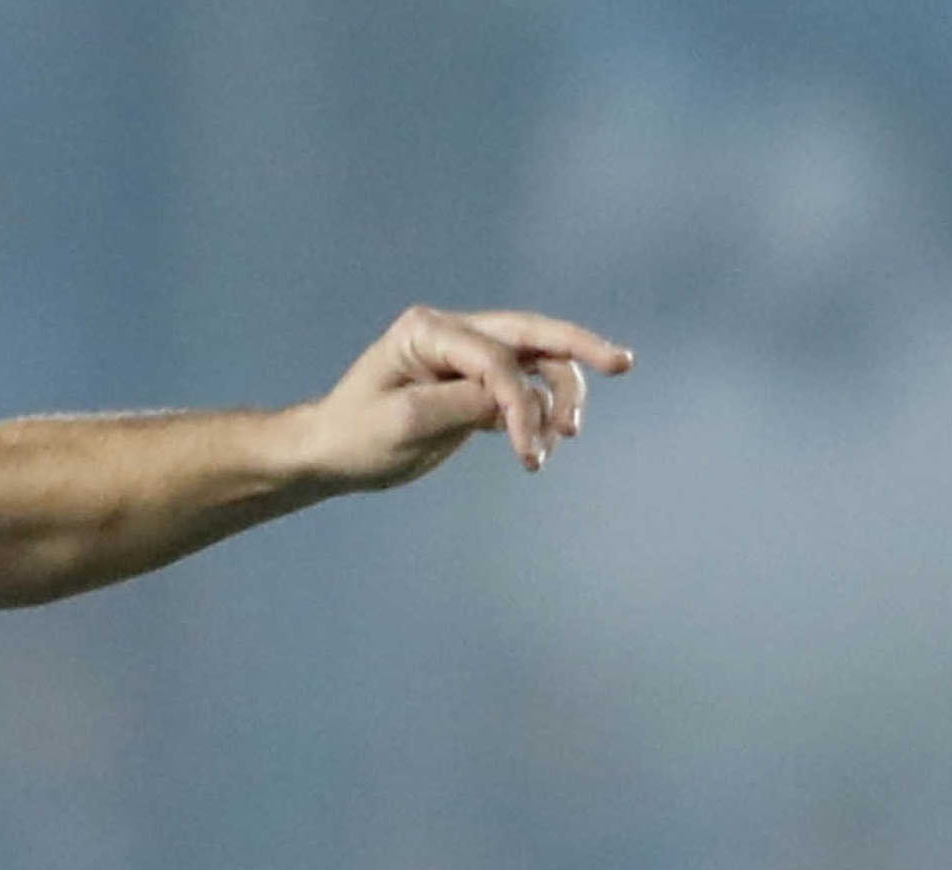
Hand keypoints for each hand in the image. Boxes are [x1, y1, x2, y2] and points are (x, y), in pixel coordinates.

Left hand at [296, 306, 631, 490]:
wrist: (327, 455)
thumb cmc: (354, 436)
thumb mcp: (403, 424)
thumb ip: (462, 406)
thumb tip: (513, 401)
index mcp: (428, 331)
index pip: (493, 356)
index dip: (519, 400)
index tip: (527, 447)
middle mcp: (452, 334)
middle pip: (530, 335)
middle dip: (578, 349)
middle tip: (624, 363)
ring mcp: (466, 358)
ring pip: (533, 364)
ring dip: (557, 397)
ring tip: (563, 439)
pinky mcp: (472, 387)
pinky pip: (520, 391)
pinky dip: (537, 415)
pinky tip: (541, 446)